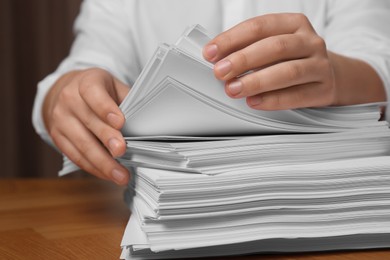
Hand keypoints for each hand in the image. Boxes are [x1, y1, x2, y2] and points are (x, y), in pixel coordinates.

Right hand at [43, 68, 130, 184]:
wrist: (66, 93)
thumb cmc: (98, 92)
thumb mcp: (113, 87)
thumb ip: (128, 100)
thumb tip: (147, 121)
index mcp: (86, 82)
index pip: (93, 93)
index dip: (106, 108)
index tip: (120, 122)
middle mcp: (69, 99)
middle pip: (89, 121)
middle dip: (107, 139)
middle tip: (121, 151)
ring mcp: (60, 120)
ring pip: (82, 144)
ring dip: (102, 162)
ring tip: (120, 175)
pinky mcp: (58, 138)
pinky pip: (76, 156)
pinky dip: (94, 168)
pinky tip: (108, 175)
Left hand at [203, 13, 385, 109]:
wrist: (332, 75)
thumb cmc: (293, 59)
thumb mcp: (275, 46)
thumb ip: (249, 48)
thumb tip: (216, 59)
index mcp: (294, 24)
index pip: (259, 26)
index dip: (232, 39)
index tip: (210, 53)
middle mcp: (309, 41)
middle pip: (275, 47)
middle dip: (243, 60)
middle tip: (220, 72)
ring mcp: (319, 65)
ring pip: (288, 71)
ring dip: (256, 81)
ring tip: (233, 89)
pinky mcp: (323, 89)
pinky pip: (297, 95)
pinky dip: (273, 100)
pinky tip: (254, 102)